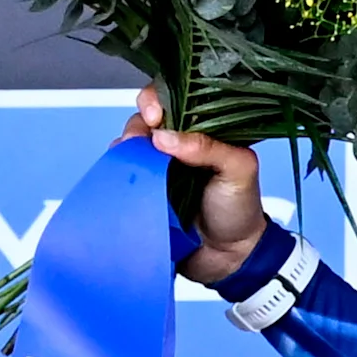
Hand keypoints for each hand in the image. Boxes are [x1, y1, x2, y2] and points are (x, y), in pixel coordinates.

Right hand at [126, 88, 269, 283]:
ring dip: (126, 144)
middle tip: (143, 141)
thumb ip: (209, 148)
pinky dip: (117, 167)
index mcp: (205, 131)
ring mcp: (157, 165)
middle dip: (139, 123)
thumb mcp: (238, 171)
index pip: (176, 99)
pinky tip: (121, 172)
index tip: (157, 116)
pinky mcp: (141, 187)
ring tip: (132, 157)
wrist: (226, 257)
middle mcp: (178, 143)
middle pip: (147, 118)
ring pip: (131, 142)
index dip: (159, 99)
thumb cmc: (239, 209)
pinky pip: (121, 170)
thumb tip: (164, 137)